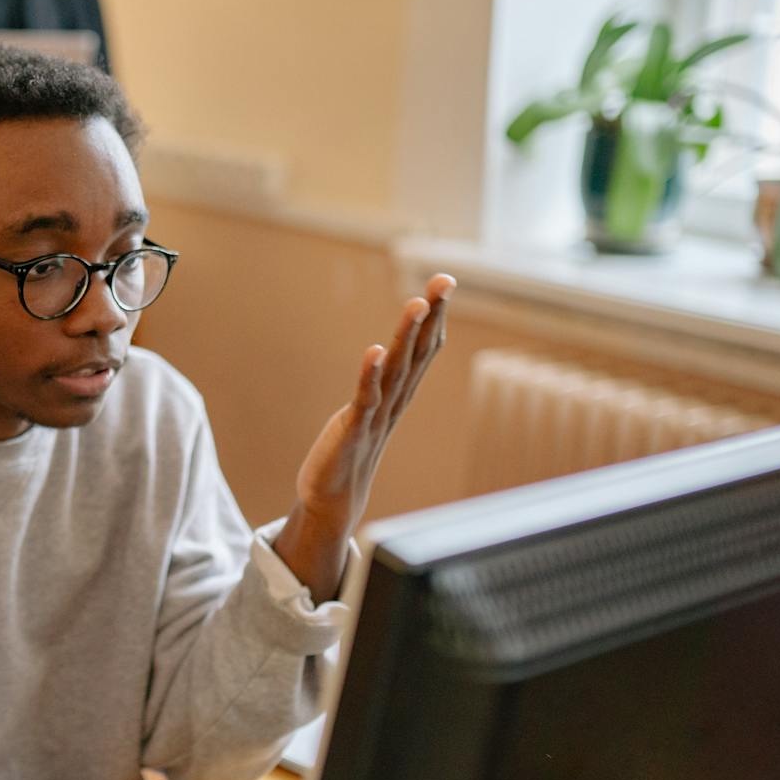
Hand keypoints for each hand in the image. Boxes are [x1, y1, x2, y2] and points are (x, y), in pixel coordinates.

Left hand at [273, 274, 454, 599]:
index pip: (424, 348)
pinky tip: (375, 350)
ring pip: (396, 370)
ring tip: (417, 303)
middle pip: (417, 352)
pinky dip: (370, 374)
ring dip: (407, 336)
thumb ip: (385, 379)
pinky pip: (365, 398)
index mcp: (399, 392)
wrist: (333, 498)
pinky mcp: (352, 429)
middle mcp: (394, 400)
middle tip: (445, 281)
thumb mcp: (372, 407)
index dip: (436, 316)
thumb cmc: (350, 448)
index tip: (446, 281)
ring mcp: (375, 414)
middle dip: (431, 315)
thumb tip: (396, 348)